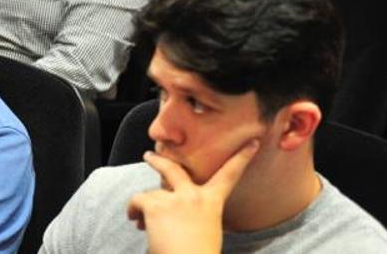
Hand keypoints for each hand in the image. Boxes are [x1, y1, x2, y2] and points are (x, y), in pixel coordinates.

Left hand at [126, 140, 259, 253]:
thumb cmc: (198, 252)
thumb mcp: (207, 229)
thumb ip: (195, 213)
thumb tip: (174, 212)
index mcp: (212, 203)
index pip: (230, 175)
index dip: (242, 158)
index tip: (252, 143)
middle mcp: (194, 196)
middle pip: (174, 169)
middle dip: (159, 160)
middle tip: (149, 155)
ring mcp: (174, 199)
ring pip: (151, 194)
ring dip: (144, 207)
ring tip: (142, 222)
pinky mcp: (155, 205)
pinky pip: (138, 200)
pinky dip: (134, 210)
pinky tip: (136, 221)